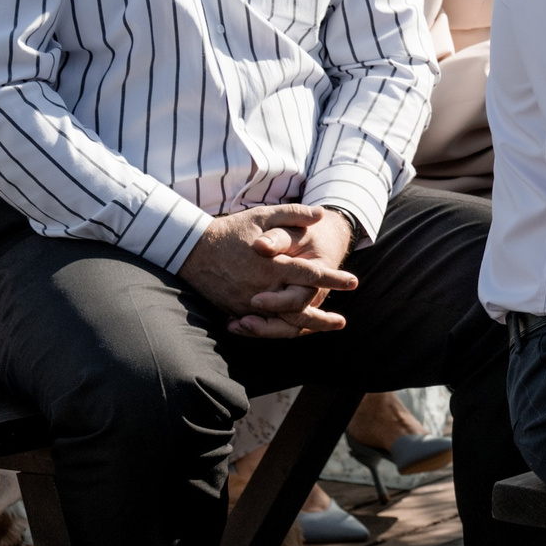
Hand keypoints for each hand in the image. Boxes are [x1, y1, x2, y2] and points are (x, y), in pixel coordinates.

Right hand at [177, 204, 357, 337]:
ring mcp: (247, 302)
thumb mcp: (262, 216)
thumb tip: (320, 215)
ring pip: (280, 322)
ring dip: (305, 327)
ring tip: (324, 329)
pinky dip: (280, 329)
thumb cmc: (232, 230)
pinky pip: (262, 325)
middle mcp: (261, 287)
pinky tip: (296, 329)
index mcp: (271, 264)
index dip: (332, 279)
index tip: (353, 282)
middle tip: (342, 322)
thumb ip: (292, 215)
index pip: (309, 274)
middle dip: (321, 317)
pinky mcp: (236, 310)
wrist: (192, 249)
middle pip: (298, 307)